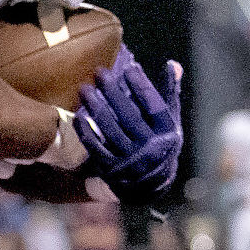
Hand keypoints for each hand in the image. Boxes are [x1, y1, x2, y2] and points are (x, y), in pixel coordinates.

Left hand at [74, 47, 182, 199]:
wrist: (150, 185)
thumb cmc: (159, 142)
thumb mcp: (170, 122)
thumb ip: (169, 94)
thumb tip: (172, 64)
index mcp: (167, 134)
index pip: (155, 107)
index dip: (143, 87)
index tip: (130, 67)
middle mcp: (150, 148)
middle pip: (129, 116)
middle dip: (113, 92)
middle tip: (99, 72)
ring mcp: (130, 160)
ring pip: (110, 130)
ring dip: (96, 108)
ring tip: (84, 89)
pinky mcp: (112, 169)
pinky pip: (95, 148)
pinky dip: (85, 132)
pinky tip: (78, 115)